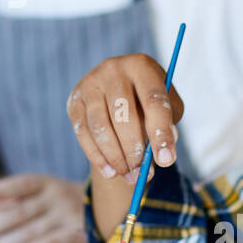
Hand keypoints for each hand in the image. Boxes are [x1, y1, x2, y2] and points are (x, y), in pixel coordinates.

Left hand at [0, 175, 85, 242]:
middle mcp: (57, 197)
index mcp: (47, 184)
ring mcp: (68, 216)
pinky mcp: (80, 235)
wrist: (116, 213)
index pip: (22, 185)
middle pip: (18, 212)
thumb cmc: (69, 206)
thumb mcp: (49, 196)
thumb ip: (21, 201)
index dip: (2, 191)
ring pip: (30, 230)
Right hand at [66, 53, 183, 183]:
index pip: (153, 101)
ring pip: (100, 127)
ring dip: (115, 157)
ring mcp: (90, 84)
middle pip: (123, 115)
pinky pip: (83, 133)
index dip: (160, 133)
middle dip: (134, 150)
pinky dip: (97, 157)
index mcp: (142, 66)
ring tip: (129, 176)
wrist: (119, 87)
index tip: (166, 161)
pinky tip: (111, 172)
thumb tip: (161, 154)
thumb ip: (168, 126)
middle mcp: (113, 69)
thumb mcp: (167, 106)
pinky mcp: (74, 101)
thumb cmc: (149, 100)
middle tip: (142, 175)